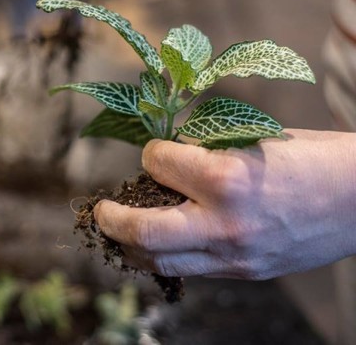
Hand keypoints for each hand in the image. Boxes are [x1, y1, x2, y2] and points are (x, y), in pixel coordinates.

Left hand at [94, 129, 355, 278]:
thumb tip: (168, 155)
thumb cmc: (312, 159)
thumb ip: (208, 151)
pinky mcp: (244, 272)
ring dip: (129, 248)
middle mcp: (223, 222)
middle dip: (111, 220)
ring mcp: (233, 254)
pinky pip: (189, 270)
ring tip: (118, 234)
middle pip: (142, 231)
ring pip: (160, 262)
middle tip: (100, 211)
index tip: (154, 152)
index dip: (151, 153)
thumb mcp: (255, 140)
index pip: (158, 162)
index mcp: (226, 177)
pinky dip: (164, 258)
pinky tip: (157, 247)